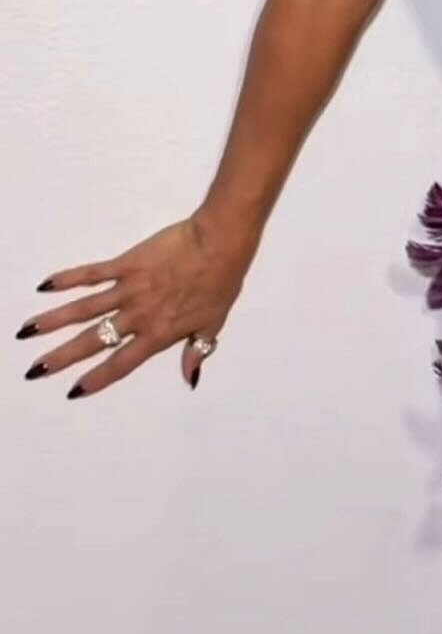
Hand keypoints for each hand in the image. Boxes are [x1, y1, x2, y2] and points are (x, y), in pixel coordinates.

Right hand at [16, 208, 259, 397]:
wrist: (221, 242)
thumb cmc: (222, 281)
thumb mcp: (213, 322)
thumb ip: (196, 350)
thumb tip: (190, 378)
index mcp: (159, 333)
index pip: (121, 363)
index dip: (97, 378)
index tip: (73, 391)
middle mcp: (138, 315)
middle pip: (93, 341)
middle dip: (61, 357)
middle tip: (35, 369)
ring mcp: (130, 289)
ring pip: (84, 309)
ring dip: (53, 321)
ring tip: (27, 331)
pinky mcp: (127, 263)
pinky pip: (93, 273)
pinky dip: (69, 279)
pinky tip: (46, 286)